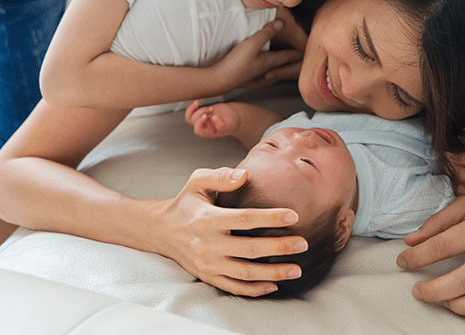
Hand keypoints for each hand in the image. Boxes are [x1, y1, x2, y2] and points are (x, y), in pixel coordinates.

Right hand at [156, 167, 306, 296]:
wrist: (161, 230)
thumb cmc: (186, 202)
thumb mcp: (197, 181)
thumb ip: (221, 176)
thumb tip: (245, 175)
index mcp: (207, 219)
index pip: (244, 219)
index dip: (270, 218)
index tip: (293, 215)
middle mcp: (208, 244)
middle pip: (249, 249)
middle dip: (279, 248)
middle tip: (303, 244)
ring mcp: (208, 264)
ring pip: (245, 273)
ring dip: (273, 273)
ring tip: (297, 269)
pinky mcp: (208, 276)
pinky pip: (234, 287)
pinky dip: (255, 289)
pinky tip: (275, 284)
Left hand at [185, 100, 240, 137]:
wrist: (232, 116)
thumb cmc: (231, 122)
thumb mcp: (230, 124)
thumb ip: (222, 124)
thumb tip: (213, 118)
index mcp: (208, 132)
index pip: (198, 130)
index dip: (199, 122)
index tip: (205, 115)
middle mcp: (203, 127)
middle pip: (194, 121)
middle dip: (201, 113)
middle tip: (212, 109)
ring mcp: (201, 120)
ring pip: (190, 117)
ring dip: (199, 109)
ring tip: (211, 108)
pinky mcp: (201, 112)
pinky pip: (191, 111)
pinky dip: (192, 106)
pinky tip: (197, 102)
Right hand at [213, 20, 303, 92]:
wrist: (219, 81)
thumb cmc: (235, 63)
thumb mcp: (251, 43)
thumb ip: (266, 32)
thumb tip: (282, 23)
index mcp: (269, 62)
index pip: (288, 56)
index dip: (298, 53)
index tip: (308, 52)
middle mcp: (266, 72)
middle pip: (285, 69)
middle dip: (295, 66)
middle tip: (304, 65)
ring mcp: (258, 79)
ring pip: (277, 75)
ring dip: (285, 72)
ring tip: (290, 72)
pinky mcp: (250, 82)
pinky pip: (267, 79)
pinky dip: (273, 76)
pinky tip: (268, 77)